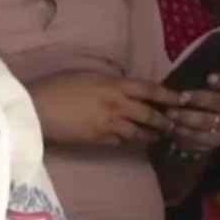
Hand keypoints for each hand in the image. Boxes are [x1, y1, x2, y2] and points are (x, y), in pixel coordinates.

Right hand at [29, 74, 182, 145]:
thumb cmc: (57, 86)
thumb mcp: (86, 77)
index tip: (182, 99)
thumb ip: (108, 84)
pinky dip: (127, 141)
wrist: (36, 109)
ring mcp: (108, 125)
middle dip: (164, 120)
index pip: (149, 90)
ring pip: (138, 132)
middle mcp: (116, 105)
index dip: (168, 95)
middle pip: (149, 115)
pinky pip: (120, 142)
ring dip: (150, 135)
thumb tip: (121, 89)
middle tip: (173, 123)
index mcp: (114, 85)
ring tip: (158, 136)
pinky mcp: (98, 140)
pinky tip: (129, 141)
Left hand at [164, 72, 219, 151]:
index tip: (208, 77)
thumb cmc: (194, 99)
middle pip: (218, 102)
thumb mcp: (195, 86)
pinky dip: (186, 133)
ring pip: (208, 122)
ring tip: (170, 113)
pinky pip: (202, 139)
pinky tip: (174, 128)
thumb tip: (178, 72)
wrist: (198, 127)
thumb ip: (192, 79)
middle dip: (199, 99)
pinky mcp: (216, 141)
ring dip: (188, 117)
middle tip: (181, 97)